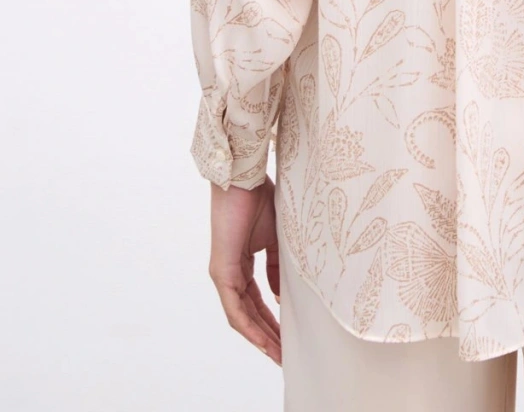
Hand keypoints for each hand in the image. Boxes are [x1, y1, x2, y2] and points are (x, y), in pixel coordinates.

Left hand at [207, 174, 281, 364]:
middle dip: (269, 336)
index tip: (290, 336)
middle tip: (286, 356)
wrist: (244, 178)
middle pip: (250, 314)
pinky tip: (262, 341)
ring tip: (279, 355)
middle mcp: (230, 273)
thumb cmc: (259, 199)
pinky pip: (234, 309)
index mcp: (242, 263)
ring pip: (241, 316)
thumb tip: (281, 294)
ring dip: (260, 338)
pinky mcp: (221, 271)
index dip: (273, 320)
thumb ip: (277, 267)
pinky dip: (249, 327)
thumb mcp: (276, 238)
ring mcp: (224, 274)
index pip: (257, 301)